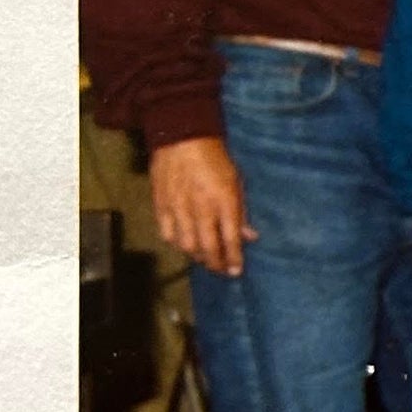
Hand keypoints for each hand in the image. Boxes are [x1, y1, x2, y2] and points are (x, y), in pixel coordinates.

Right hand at [148, 136, 250, 276]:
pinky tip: (184, 244)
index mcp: (224, 202)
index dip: (233, 259)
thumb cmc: (215, 160)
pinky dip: (176, 243)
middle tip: (221, 270)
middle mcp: (202, 209)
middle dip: (216, 263)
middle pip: (208, 247)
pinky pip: (168, 234)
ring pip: (187, 245)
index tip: (236, 271)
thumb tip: (250, 236)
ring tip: (205, 259)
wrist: (182, 140)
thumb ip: (241, 211)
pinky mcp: (162, 206)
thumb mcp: (237, 182)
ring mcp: (179, 209)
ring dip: (197, 256)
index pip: (230, 239)